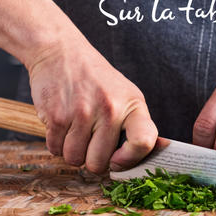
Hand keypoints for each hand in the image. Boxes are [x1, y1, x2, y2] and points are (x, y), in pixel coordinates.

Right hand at [27, 40, 157, 173]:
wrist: (60, 53)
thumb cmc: (96, 80)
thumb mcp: (125, 95)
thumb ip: (137, 125)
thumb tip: (161, 150)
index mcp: (133, 104)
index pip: (143, 142)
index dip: (129, 160)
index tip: (117, 161)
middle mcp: (110, 108)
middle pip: (99, 163)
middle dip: (92, 159)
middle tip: (90, 141)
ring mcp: (82, 113)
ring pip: (75, 159)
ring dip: (72, 151)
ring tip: (76, 130)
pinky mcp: (57, 116)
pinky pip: (55, 149)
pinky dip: (56, 143)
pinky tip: (62, 124)